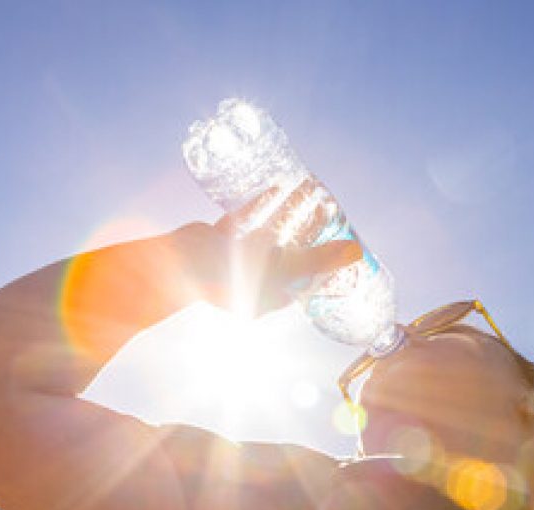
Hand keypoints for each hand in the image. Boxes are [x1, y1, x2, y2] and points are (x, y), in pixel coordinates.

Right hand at [168, 183, 362, 318]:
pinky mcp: (221, 239)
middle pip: (293, 253)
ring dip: (290, 214)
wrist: (176, 266)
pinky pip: (247, 218)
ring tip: (312, 192)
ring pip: (272, 232)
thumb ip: (318, 261)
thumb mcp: (284, 270)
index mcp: (271, 298)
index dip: (327, 262)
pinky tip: (278, 185)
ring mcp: (237, 260)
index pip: (308, 281)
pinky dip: (262, 203)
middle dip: (312, 233)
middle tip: (333, 210)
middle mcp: (256, 281)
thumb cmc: (230, 276)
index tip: (344, 242)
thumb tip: (357, 254)